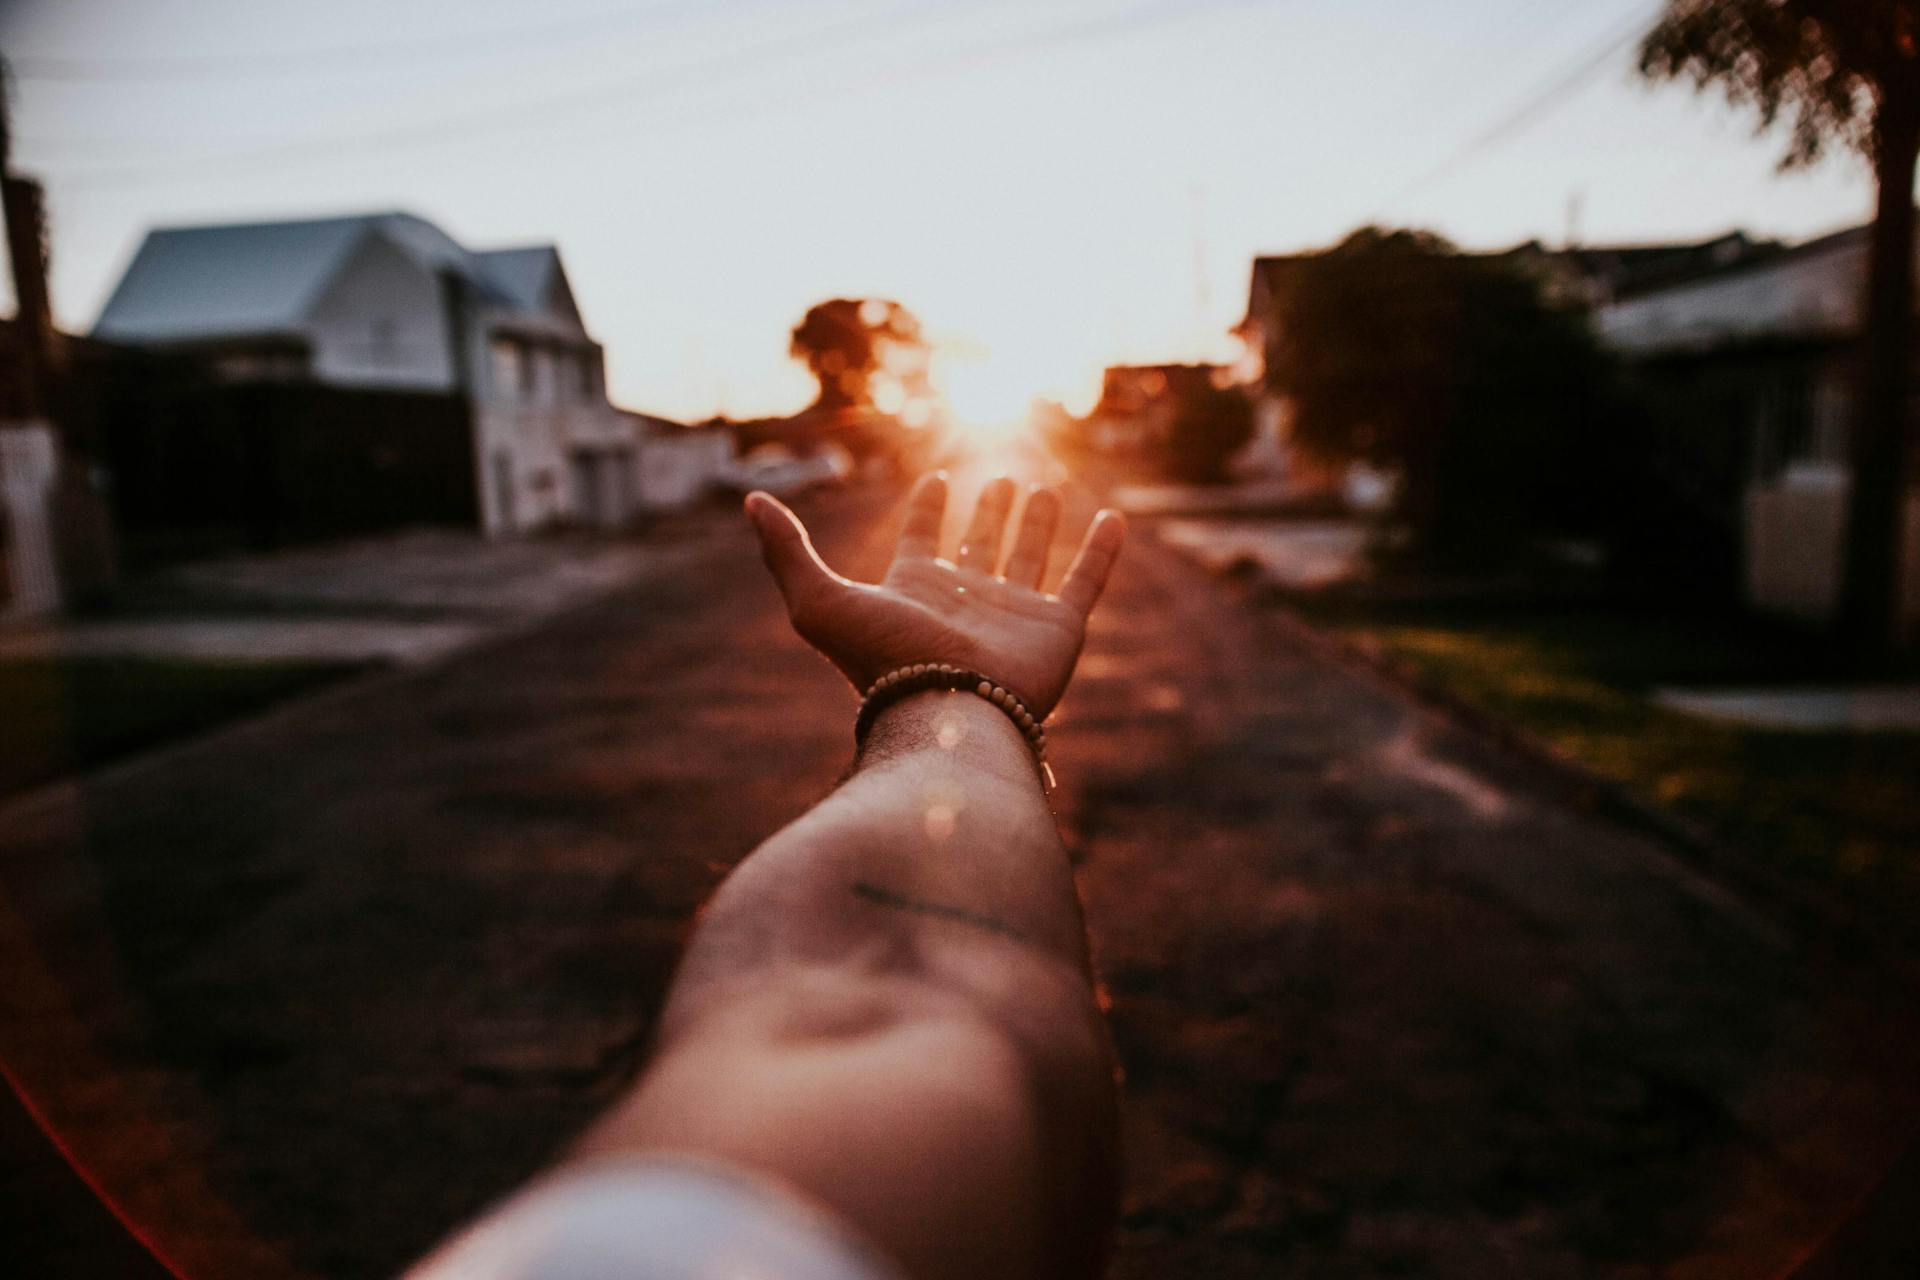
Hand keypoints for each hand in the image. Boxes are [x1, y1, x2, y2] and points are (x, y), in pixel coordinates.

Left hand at [747, 474, 1124, 717]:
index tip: (936, 480)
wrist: (948, 713)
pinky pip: (1086, 581)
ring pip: (1029, 557)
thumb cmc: (884, 662)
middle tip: (1000, 479)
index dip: (927, 509)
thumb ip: (786, 552)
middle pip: (979, 545)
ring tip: (1041, 488)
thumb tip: (751, 499)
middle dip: (987, 513)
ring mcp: (1014, 614)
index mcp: (917, 590)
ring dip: (1035, 524)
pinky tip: (1112, 520)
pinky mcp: (1057, 628)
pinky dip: (1101, 552)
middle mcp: (967, 599)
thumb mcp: (818, 601)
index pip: (923, 540)